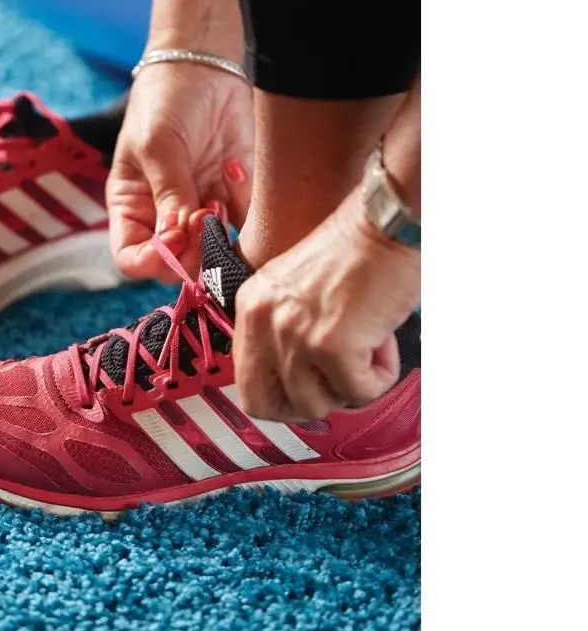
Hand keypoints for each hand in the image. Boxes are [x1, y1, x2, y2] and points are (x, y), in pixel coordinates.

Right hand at [106, 63, 254, 281]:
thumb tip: (178, 237)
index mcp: (133, 208)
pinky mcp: (234, 197)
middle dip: (193, 251)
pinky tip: (235, 172)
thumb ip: (169, 193)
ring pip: (213, 253)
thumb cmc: (165, 100)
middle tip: (207, 219)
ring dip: (220, 236)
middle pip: (176, 264)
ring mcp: (201, 209)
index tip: (174, 236)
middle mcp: (164, 217)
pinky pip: (245, 226)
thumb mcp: (158, 144)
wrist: (206, 64)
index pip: (132, 258)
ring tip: (219, 200)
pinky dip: (246, 211)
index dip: (152, 259)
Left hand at [232, 193, 420, 420]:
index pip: (245, 384)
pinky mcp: (331, 346)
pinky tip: (382, 340)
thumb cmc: (353, 251)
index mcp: (249, 308)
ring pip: (316, 404)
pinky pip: (358, 391)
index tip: (306, 389)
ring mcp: (294, 336)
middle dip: (304, 407)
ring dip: (349, 385)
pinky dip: (379, 375)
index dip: (279, 398)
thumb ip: (281, 331)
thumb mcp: (292, 290)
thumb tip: (295, 381)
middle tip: (334, 386)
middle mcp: (262, 322)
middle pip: (264, 406)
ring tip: (365, 347)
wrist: (384, 223)